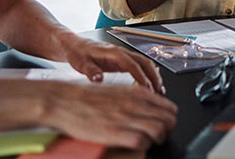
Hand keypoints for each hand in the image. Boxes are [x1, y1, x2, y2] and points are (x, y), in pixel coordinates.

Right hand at [45, 81, 177, 149]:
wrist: (64, 100)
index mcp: (137, 93)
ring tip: (149, 141)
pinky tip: (135, 144)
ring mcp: (125, 117)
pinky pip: (141, 141)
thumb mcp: (118, 89)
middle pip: (169, 120)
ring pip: (159, 131)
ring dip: (157, 139)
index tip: (164, 124)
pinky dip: (143, 145)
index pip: (170, 107)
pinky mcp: (114, 132)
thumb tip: (152, 105)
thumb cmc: (88, 97)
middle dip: (168, 131)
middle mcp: (135, 103)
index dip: (169, 119)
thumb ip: (137, 96)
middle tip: (159, 136)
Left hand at [59, 33, 163, 91]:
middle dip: (154, 77)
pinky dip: (147, 76)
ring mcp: (123, 56)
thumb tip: (98, 79)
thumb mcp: (81, 63)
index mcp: (113, 52)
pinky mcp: (122, 61)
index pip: (132, 64)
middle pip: (144, 62)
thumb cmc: (78, 53)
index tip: (147, 90)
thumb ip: (90, 71)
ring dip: (153, 76)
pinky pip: (139, 67)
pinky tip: (149, 87)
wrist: (75, 45)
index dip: (141, 77)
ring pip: (144, 64)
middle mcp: (121, 52)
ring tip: (159, 92)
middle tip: (159, 92)